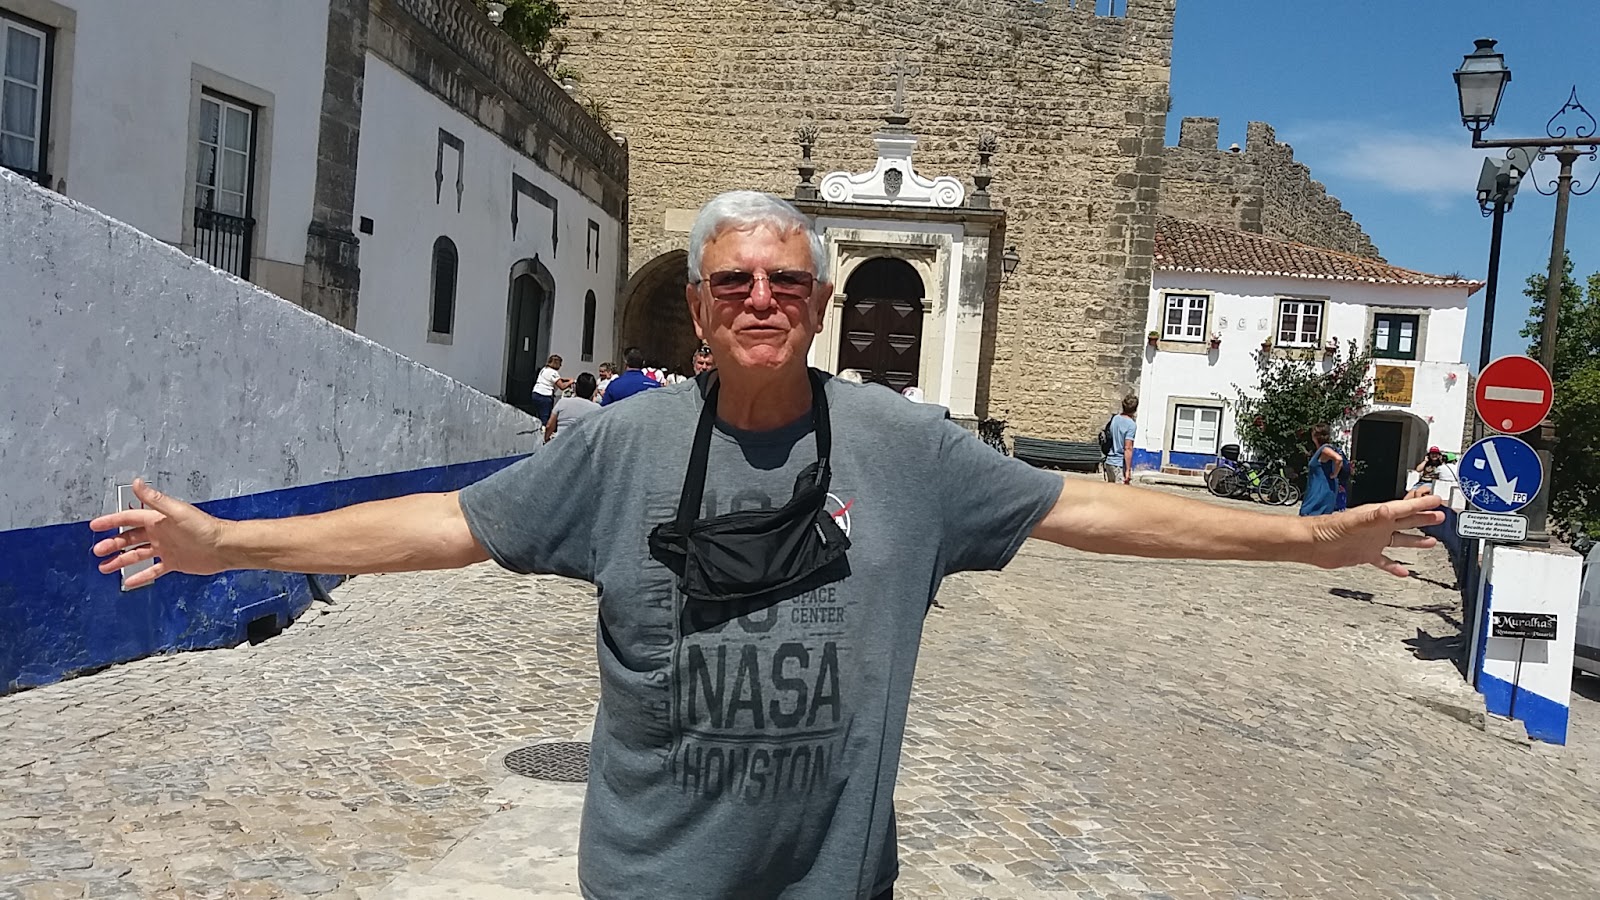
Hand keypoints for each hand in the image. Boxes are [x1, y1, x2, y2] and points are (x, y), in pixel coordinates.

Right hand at [89, 479, 229, 587]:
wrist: (223, 547)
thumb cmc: (204, 527)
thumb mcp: (176, 511)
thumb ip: (155, 499)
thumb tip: (136, 482)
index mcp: (158, 519)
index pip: (129, 518)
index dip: (111, 521)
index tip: (95, 525)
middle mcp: (160, 533)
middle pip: (130, 538)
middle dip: (113, 544)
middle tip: (98, 550)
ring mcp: (165, 548)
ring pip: (137, 555)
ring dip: (121, 560)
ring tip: (105, 567)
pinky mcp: (173, 562)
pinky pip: (152, 570)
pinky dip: (140, 576)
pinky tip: (128, 581)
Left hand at [1303, 494, 1446, 576]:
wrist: (1313, 544)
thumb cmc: (1330, 528)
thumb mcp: (1356, 520)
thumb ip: (1374, 516)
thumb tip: (1389, 509)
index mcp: (1379, 515)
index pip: (1406, 508)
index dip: (1423, 505)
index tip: (1438, 501)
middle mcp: (1378, 527)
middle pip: (1407, 521)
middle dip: (1424, 519)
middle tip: (1440, 516)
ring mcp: (1373, 541)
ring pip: (1400, 541)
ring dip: (1415, 541)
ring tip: (1431, 541)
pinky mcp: (1366, 554)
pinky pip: (1385, 561)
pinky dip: (1395, 566)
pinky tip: (1404, 571)